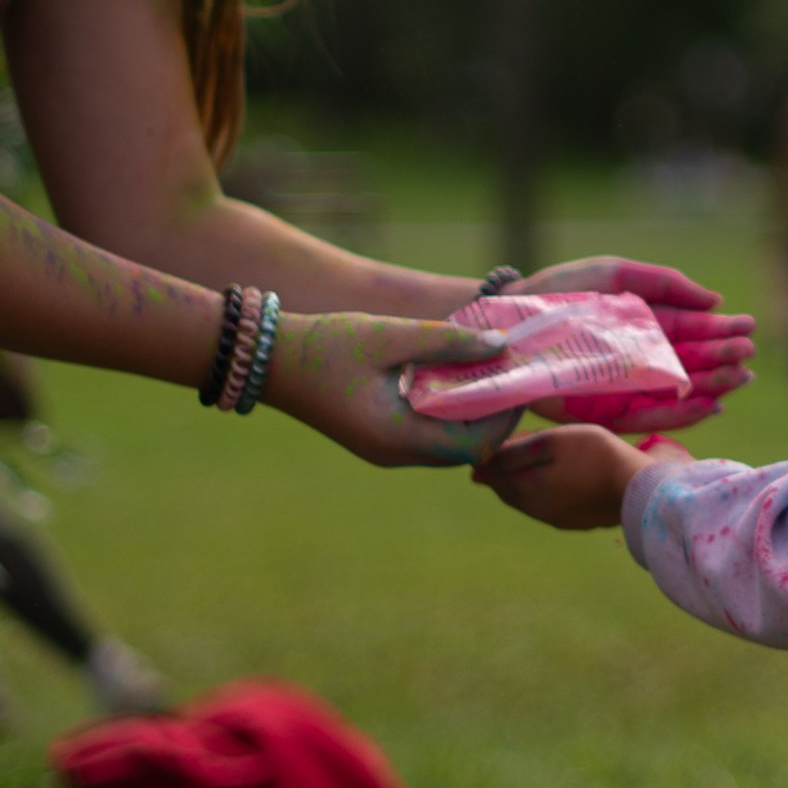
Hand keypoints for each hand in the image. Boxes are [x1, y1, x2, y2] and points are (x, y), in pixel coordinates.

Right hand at [267, 312, 521, 470]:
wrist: (268, 358)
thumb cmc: (326, 344)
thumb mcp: (390, 334)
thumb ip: (446, 341)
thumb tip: (500, 344)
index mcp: (397, 438)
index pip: (474, 445)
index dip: (505, 416)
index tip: (520, 377)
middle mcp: (394, 453)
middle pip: (466, 448)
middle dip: (495, 412)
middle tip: (511, 369)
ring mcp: (385, 448)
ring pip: (448, 441)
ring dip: (472, 410)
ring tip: (489, 366)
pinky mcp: (379, 436)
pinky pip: (428, 431)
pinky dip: (449, 408)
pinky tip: (455, 372)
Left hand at [474, 421, 645, 527]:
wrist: (637, 488)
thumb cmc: (593, 456)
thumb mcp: (552, 442)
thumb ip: (514, 453)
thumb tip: (478, 464)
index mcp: (524, 490)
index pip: (491, 477)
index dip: (484, 460)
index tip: (485, 445)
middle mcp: (534, 510)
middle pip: (507, 490)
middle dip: (501, 472)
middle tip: (503, 451)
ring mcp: (555, 519)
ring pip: (526, 499)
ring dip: (520, 482)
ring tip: (527, 461)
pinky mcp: (573, 521)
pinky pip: (545, 505)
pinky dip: (539, 490)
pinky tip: (552, 478)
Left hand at [519, 254, 755, 430]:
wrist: (511, 320)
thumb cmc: (562, 291)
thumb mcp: (617, 274)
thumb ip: (666, 283)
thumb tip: (716, 299)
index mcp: (645, 325)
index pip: (691, 331)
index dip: (720, 331)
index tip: (748, 328)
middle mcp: (640, 359)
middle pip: (691, 363)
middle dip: (722, 360)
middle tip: (748, 354)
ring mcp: (626, 387)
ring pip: (679, 392)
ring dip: (712, 387)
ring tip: (738, 377)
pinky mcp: (608, 412)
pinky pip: (652, 417)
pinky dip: (683, 414)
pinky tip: (711, 404)